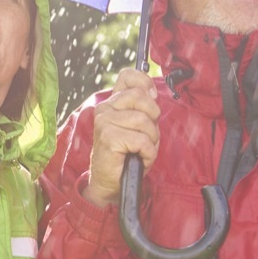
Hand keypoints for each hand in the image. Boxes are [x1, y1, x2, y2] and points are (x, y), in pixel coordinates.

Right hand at [84, 68, 160, 206]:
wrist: (110, 183)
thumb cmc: (127, 154)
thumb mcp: (138, 126)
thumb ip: (143, 107)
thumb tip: (152, 91)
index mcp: (112, 102)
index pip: (128, 76)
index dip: (145, 83)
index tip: (151, 98)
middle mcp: (105, 108)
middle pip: (141, 97)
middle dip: (153, 120)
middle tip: (145, 137)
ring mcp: (104, 122)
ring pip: (144, 121)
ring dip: (151, 141)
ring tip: (141, 150)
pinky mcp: (108, 138)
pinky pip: (142, 141)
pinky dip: (147, 154)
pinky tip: (139, 159)